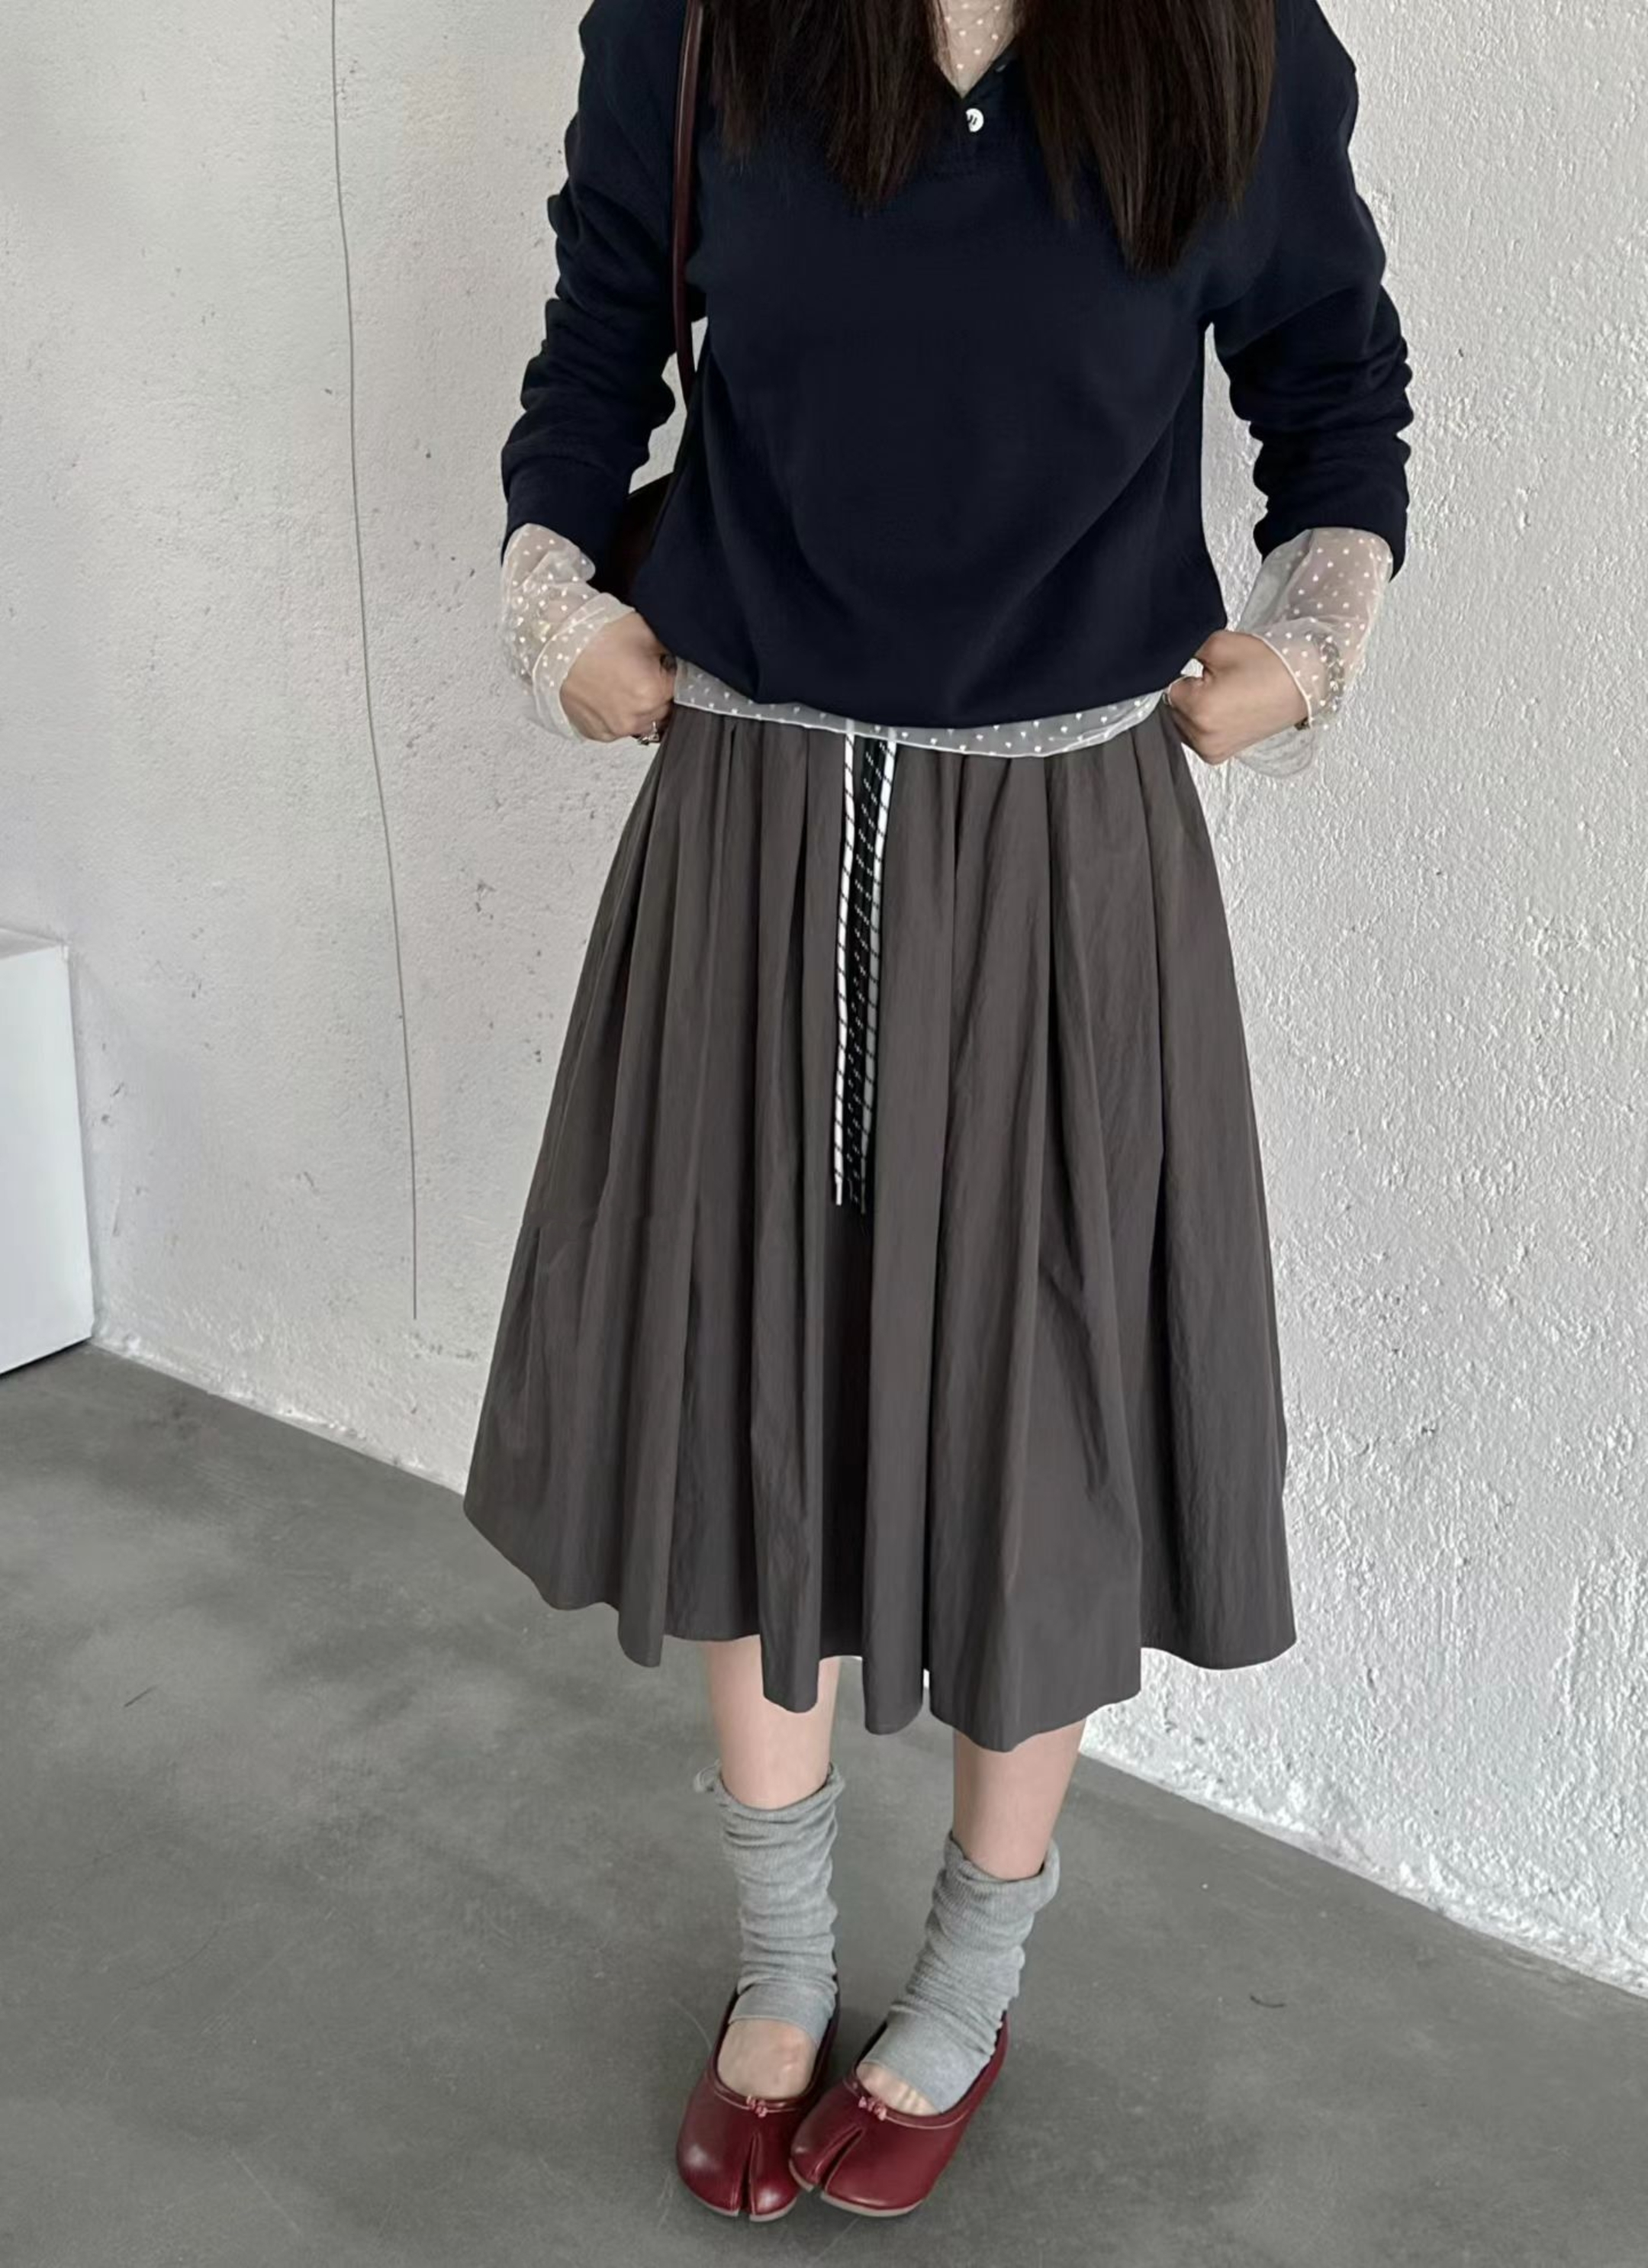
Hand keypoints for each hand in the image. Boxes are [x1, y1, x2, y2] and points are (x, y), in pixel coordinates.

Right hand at [560, 609, 676, 742]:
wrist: (551, 639)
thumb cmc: (591, 632)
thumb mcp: (644, 631)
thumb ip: (668, 653)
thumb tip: (676, 662)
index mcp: (653, 693)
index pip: (681, 690)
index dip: (671, 675)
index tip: (662, 666)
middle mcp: (634, 717)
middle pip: (663, 709)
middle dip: (656, 692)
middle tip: (637, 670)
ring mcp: (613, 729)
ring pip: (641, 722)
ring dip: (637, 706)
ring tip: (619, 680)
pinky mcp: (594, 732)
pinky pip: (617, 728)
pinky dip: (616, 714)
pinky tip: (606, 692)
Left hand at [1163, 629, 1307, 764]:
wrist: (1305, 683)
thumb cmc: (1271, 665)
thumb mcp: (1218, 644)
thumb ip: (1181, 650)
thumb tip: (1164, 658)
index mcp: (1199, 710)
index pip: (1164, 687)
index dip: (1181, 672)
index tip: (1203, 669)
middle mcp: (1202, 737)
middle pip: (1171, 708)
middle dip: (1187, 691)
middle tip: (1218, 679)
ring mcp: (1211, 750)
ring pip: (1181, 723)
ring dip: (1193, 708)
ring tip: (1225, 693)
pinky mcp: (1219, 755)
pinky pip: (1195, 735)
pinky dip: (1204, 721)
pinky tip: (1226, 707)